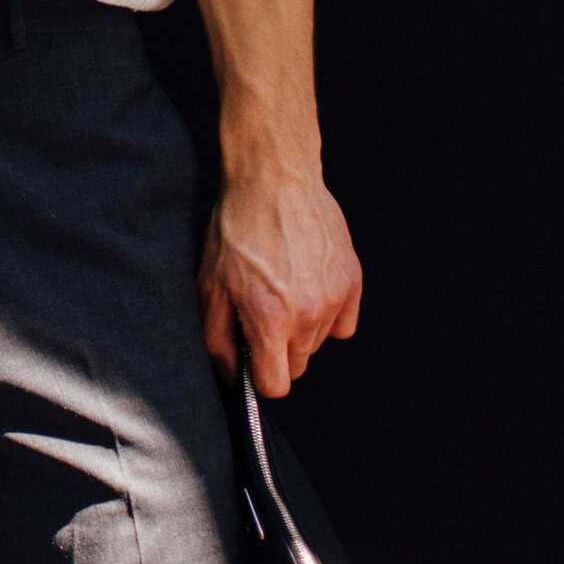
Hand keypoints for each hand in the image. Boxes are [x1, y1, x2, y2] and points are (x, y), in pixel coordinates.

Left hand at [199, 167, 362, 397]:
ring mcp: (334, 297)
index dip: (261, 376)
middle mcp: (307, 314)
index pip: (276, 385)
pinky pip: (343, 323)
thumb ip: (218, 338)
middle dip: (278, 348)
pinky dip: (328, 312)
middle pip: (298, 364)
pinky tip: (307, 284)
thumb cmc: (237, 227)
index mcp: (270, 319)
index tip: (254, 359)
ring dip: (301, 328)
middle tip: (262, 309)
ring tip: (283, 287)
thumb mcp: (210, 283)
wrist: (274, 179)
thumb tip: (230, 375)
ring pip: (318, 342)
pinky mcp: (352, 280)